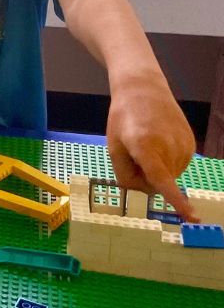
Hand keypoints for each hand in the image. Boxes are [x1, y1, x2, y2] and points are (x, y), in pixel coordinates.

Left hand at [106, 76, 196, 220]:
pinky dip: (167, 161)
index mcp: (145, 147)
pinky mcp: (192, 144)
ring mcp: (184, 146)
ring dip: (158, 169)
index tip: (193, 217)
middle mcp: (170, 147)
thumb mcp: (114, 148)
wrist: (144, 90)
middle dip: (146, 177)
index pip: (163, 180)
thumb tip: (145, 193)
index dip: (176, 201)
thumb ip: (125, 176)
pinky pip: (177, 166)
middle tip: (134, 153)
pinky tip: (159, 142)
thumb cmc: (122, 119)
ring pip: (170, 176)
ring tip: (148, 142)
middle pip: (159, 183)